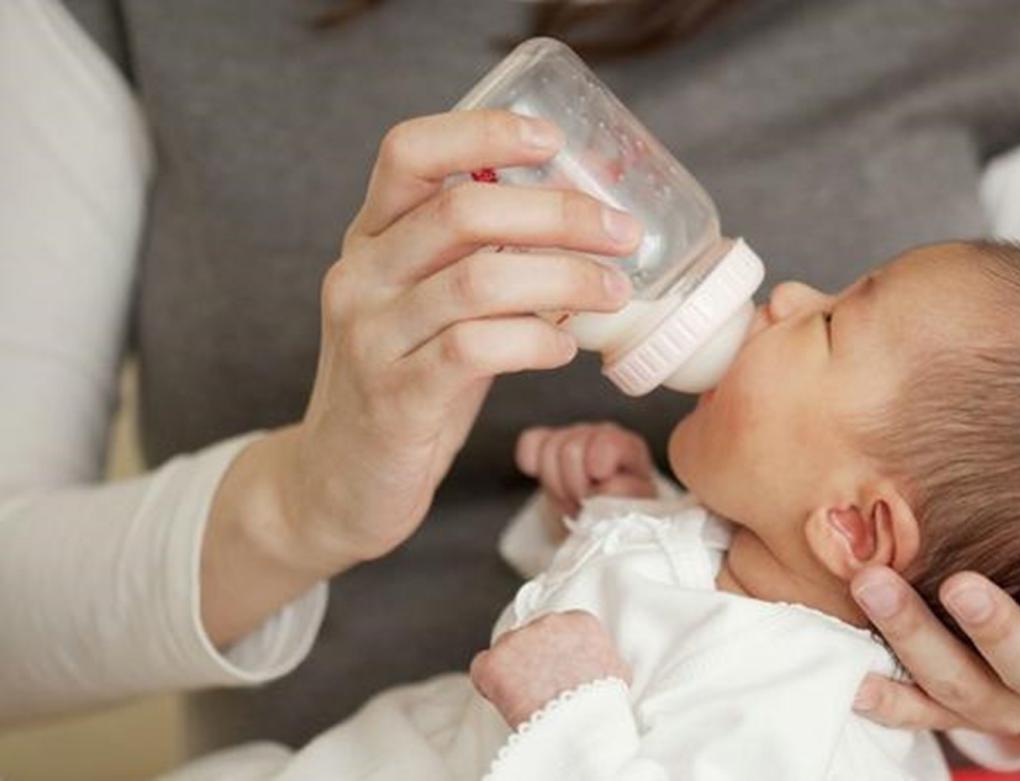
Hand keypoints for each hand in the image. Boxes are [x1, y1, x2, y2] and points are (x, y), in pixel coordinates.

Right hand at [201, 109, 640, 644]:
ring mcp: (372, 337)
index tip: (552, 138)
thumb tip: (582, 232)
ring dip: (565, 280)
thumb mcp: (428, 310)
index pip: (408, 152)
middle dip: (559, 214)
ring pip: (479, 280)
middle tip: (621, 233)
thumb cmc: (403, 386)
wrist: (335, 484)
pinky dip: (536, 342)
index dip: (482, 131)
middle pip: (463, 212)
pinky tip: (563, 350)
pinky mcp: (395, 398)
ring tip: (612, 292)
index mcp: (370, 240)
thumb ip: (480, 264)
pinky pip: (477, 349)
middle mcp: (361, 277)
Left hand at [470, 610, 630, 727]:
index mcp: (579, 621)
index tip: (557, 674)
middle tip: (541, 688)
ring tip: (528, 701)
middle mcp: (547, 622)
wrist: (582, 726)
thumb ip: (603, 657)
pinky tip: (506, 702)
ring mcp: (517, 639)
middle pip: (530, 638)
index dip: (554, 655)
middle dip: (533, 660)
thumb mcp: (617, 672)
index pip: (557, 631)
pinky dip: (489, 685)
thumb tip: (602, 665)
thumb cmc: (601, 706)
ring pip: (506, 651)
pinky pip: (482, 669)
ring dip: (513, 672)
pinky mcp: (494, 661)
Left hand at [849, 566, 1019, 750]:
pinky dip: (888, 698)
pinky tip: (856, 675)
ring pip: (968, 692)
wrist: (993, 585)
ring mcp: (1002, 703)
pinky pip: (917, 714)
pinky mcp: (947, 712)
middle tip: (958, 585)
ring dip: (920, 640)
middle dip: (996, 629)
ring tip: (876, 587)